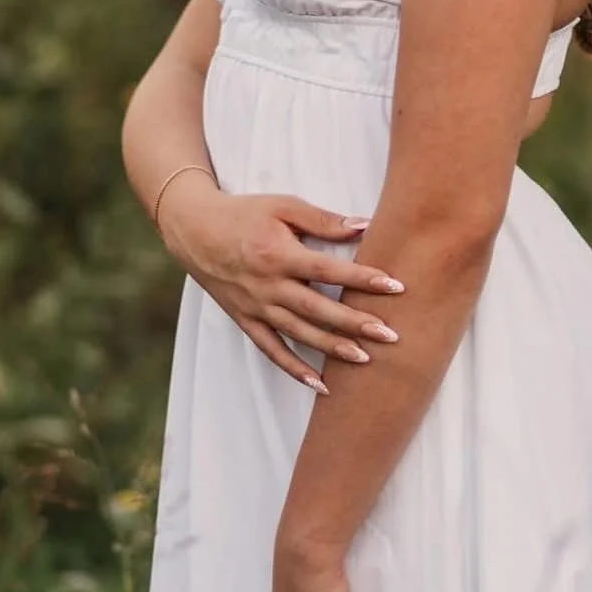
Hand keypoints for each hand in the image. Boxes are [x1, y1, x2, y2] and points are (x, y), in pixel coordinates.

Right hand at [159, 179, 402, 389]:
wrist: (195, 231)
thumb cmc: (244, 213)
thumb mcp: (282, 206)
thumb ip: (323, 219)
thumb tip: (365, 225)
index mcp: (279, 254)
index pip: (328, 269)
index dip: (363, 278)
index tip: (396, 285)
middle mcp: (267, 285)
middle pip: (318, 309)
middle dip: (356, 323)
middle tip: (391, 335)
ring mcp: (256, 307)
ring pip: (299, 334)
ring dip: (332, 349)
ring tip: (365, 360)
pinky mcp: (246, 321)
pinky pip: (272, 350)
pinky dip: (294, 369)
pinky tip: (320, 385)